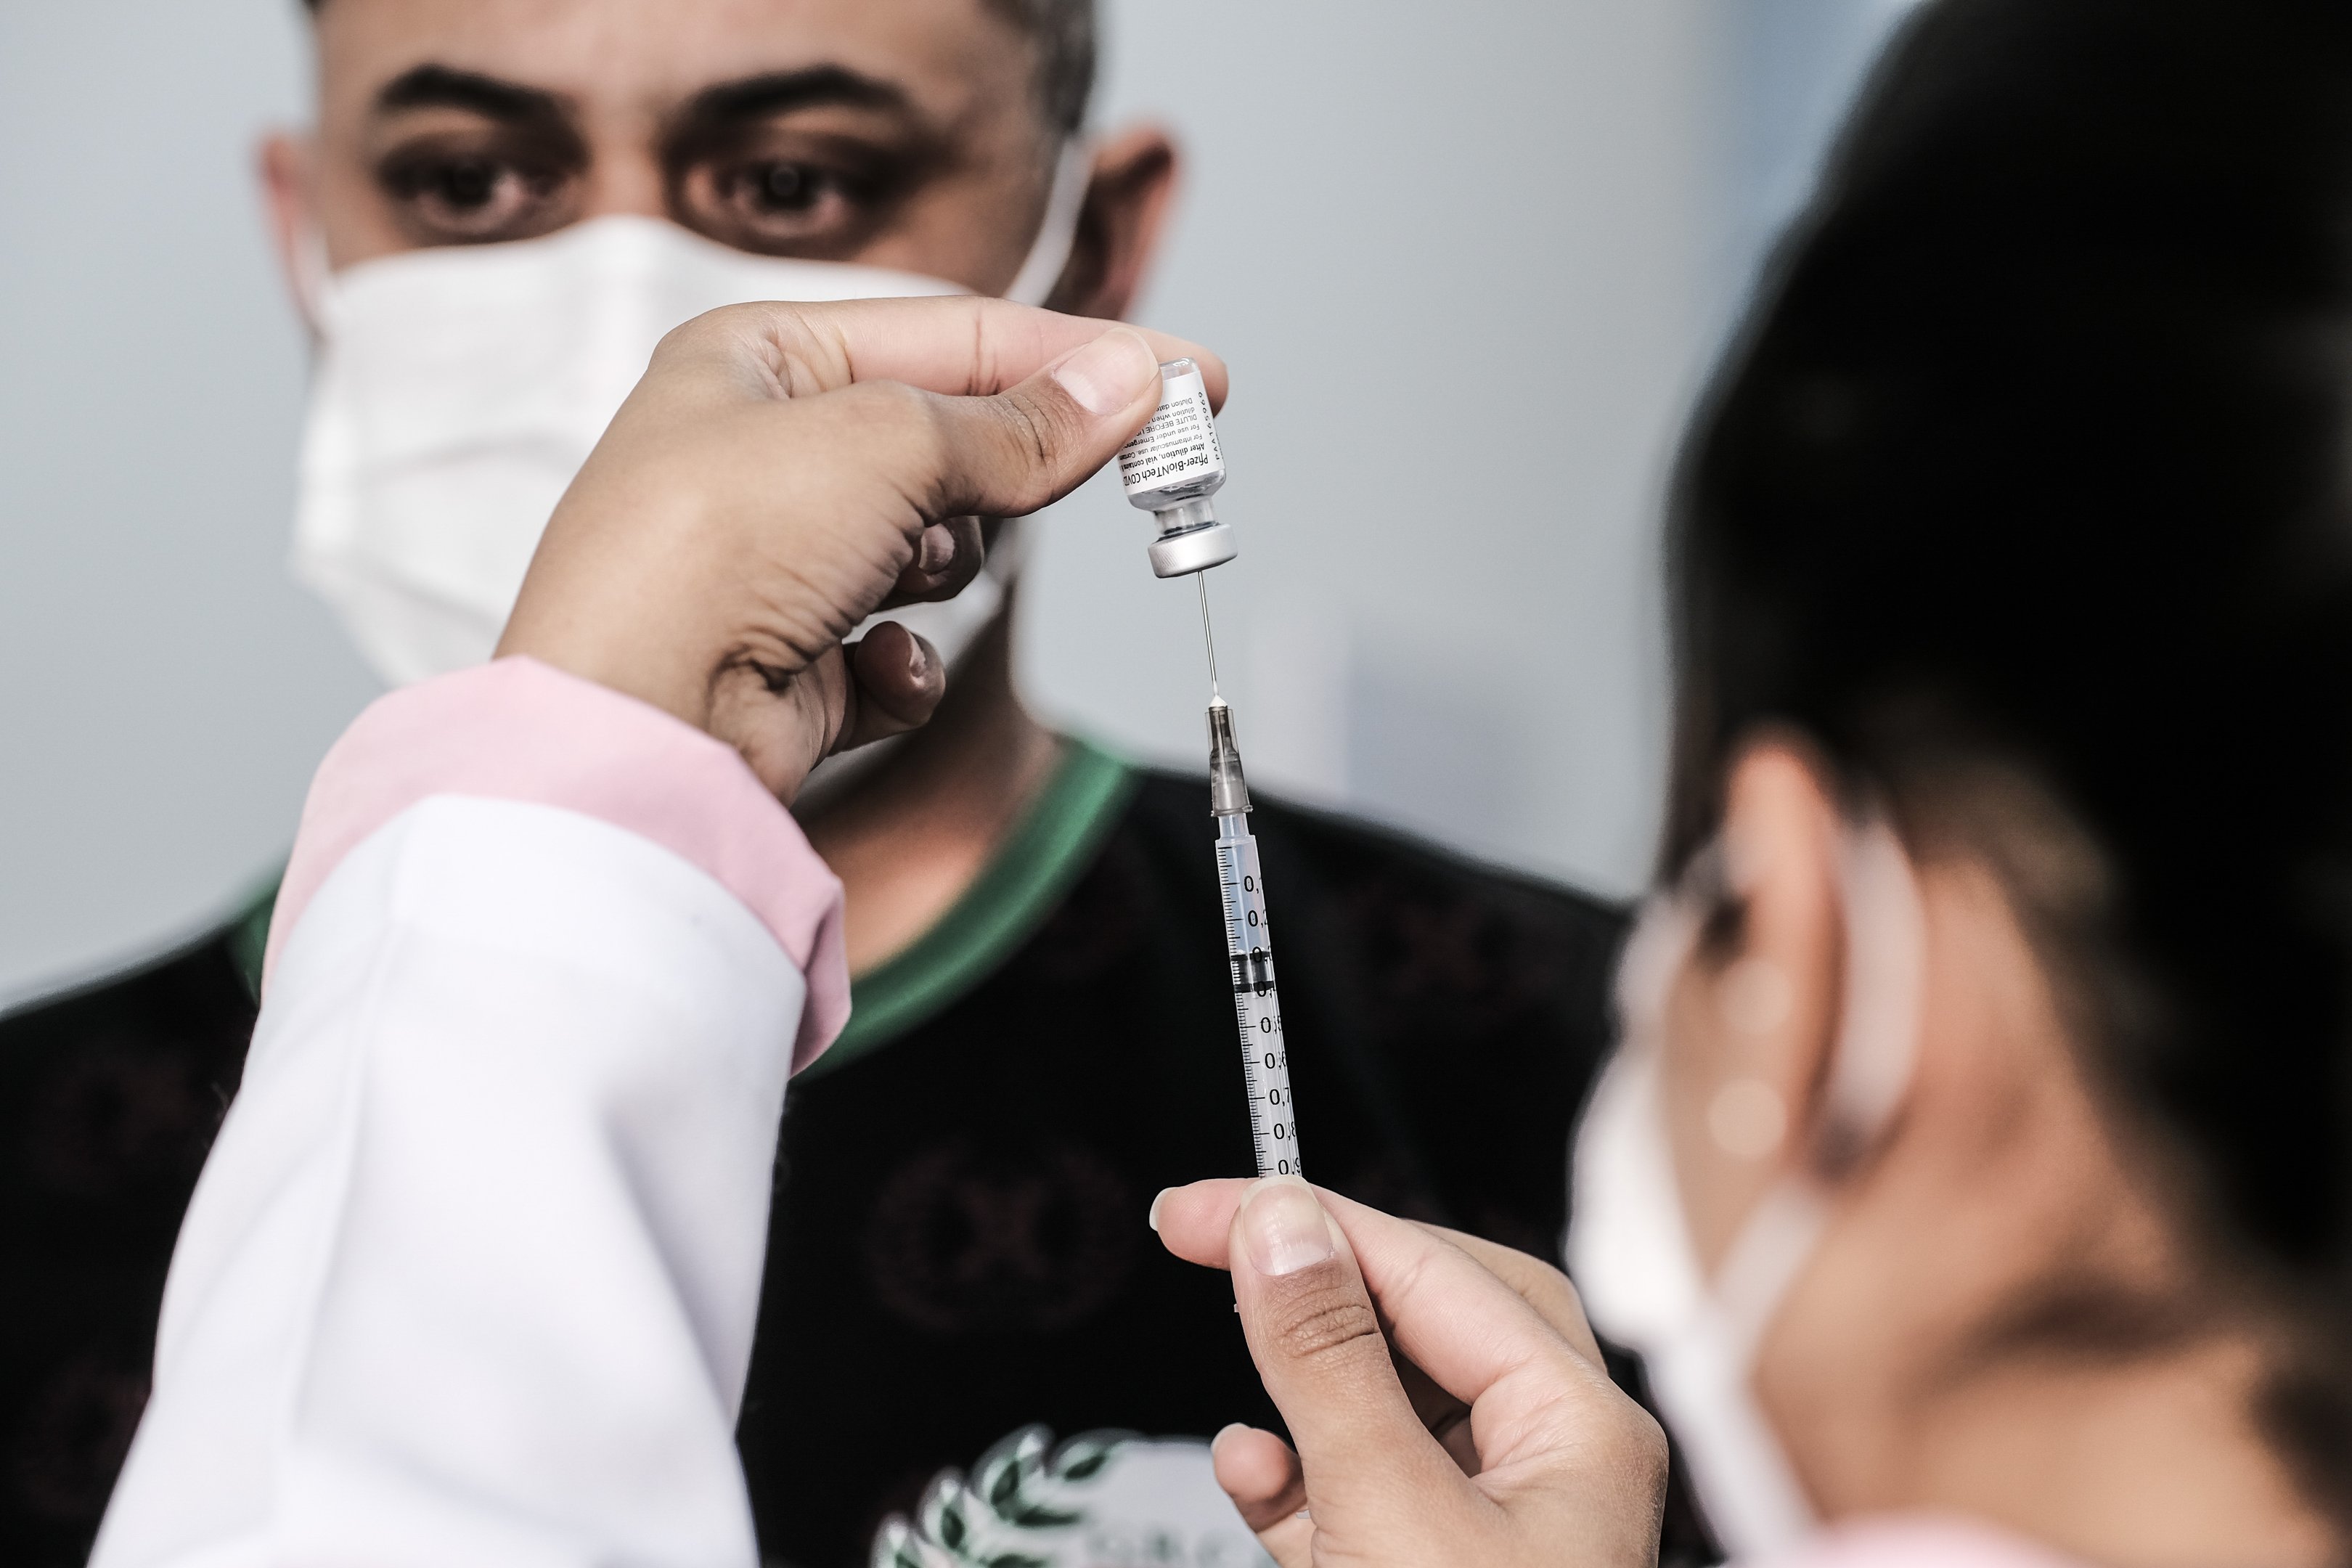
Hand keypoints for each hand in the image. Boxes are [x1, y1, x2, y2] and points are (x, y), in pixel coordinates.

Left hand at [496, 297, 1219, 800]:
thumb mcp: (892, 445)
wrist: (637, 729)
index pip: (954, 336)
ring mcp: (772, 566)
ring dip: (940, 569)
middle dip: (1020, 469)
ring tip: (899, 579)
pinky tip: (862, 673)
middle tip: (1145, 469)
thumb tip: (1127, 385)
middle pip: (950, 441)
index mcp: (756, 359)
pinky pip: (894, 655)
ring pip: (931, 551)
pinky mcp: (786, 668)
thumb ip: (1021, 424)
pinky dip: (896, 667)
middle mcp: (757, 455)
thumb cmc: (714, 550)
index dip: (1079, 354)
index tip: (1191, 379)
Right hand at [1152, 1177, 1665, 1567]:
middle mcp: (1554, 1467)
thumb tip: (1280, 1222)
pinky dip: (1299, 1474)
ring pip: (1390, 1405)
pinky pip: (1365, 1490)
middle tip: (1214, 1251)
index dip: (1307, 1221)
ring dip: (1301, 1390)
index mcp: (1578, 1430)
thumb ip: (1328, 1362)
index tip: (1195, 1207)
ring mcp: (1499, 1530)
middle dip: (1321, 1284)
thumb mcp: (1386, 1512)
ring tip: (1242, 1386)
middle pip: (1428, 1314)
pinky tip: (1253, 1471)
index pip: (1432, 1270)